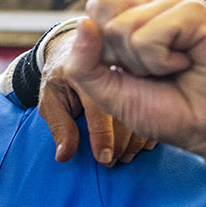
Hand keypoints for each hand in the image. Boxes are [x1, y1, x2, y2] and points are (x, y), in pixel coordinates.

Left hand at [33, 29, 152, 167]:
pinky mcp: (142, 65)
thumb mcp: (52, 100)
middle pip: (125, 103)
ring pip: (144, 98)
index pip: (96, 107)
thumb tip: (64, 155)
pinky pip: (154, 93)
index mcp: (80, 69)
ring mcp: (127, 61)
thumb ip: (59, 127)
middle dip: (122, 139)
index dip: (101, 135)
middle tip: (116, 162)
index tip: (105, 158)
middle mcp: (106, 62)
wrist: (74, 44)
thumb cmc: (60, 79)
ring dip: (138, 132)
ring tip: (129, 155)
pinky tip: (143, 139)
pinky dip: (151, 118)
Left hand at [40, 0, 205, 167]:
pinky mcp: (193, 10)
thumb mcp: (110, 95)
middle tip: (150, 72)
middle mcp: (147, 6)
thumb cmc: (168, 110)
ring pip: (121, 28)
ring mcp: (171, 4)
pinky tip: (186, 63)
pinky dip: (160, 61)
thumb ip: (85, 66)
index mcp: (124, 23)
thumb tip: (86, 21)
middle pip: (97, 10)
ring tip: (173, 69)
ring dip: (142, 63)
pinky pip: (149, 34)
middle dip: (113, 54)